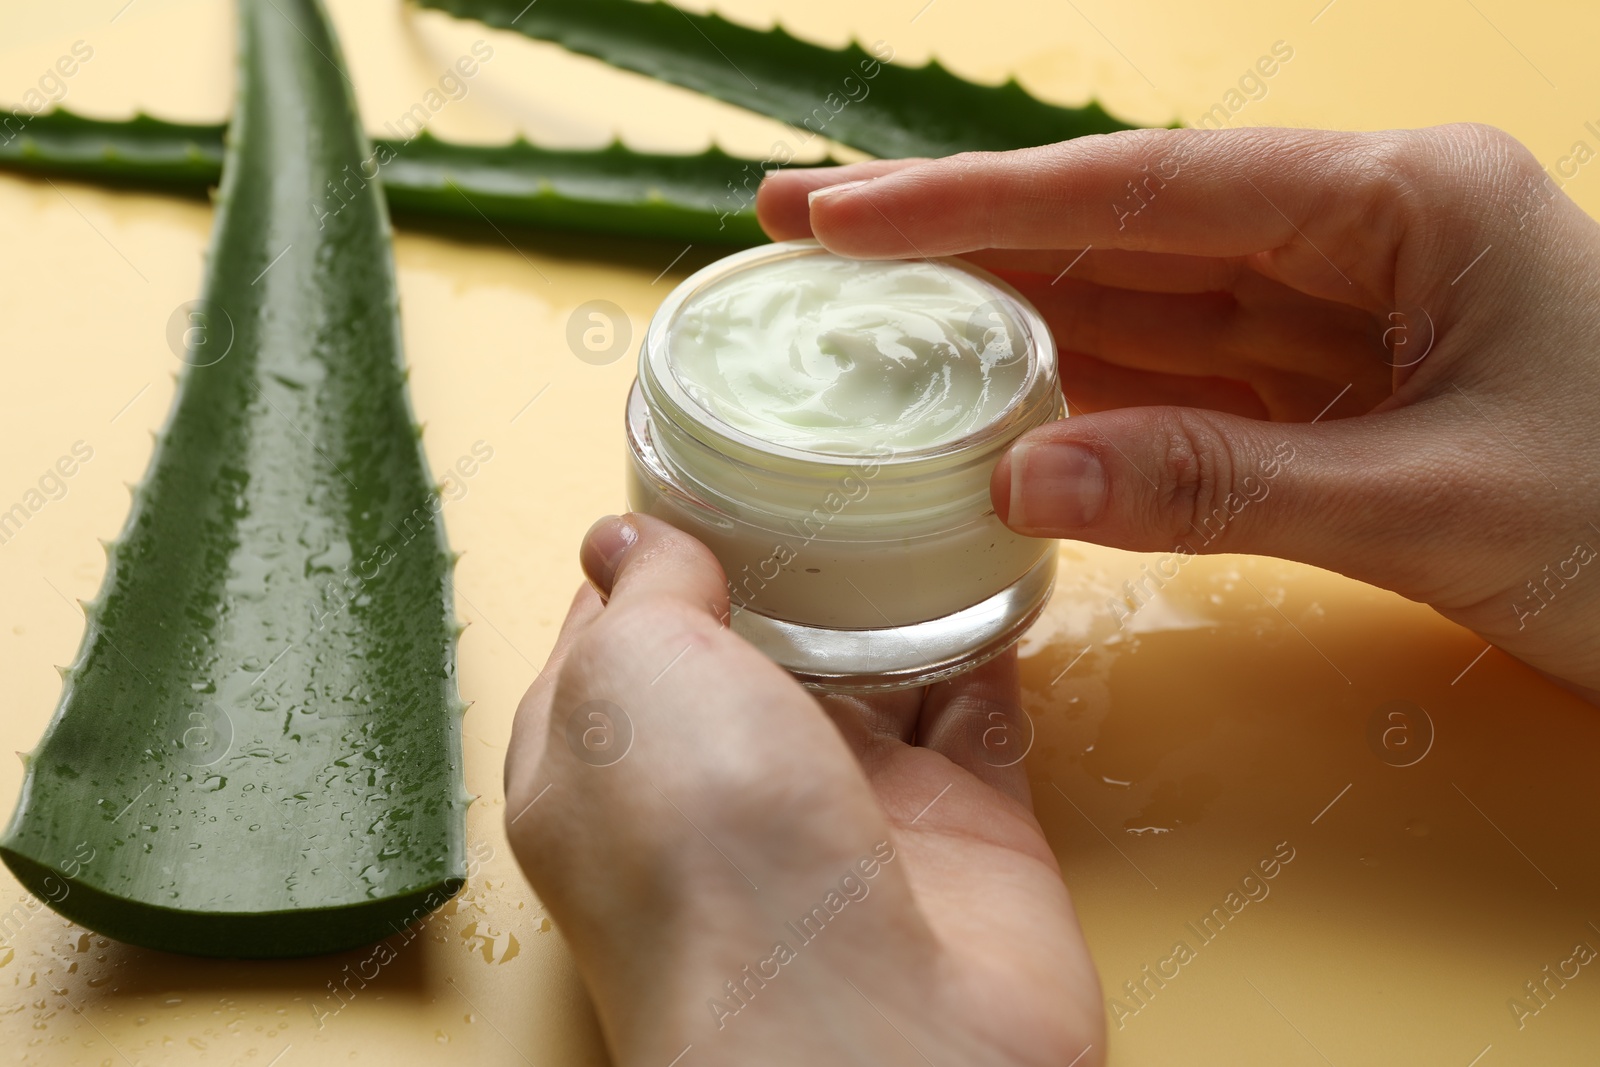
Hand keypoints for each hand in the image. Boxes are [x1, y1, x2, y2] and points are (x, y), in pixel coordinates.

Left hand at [503, 514, 1103, 1066]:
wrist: (865, 1028)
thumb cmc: (706, 856)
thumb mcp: (629, 677)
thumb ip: (643, 593)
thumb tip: (626, 538)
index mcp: (609, 762)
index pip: (620, 635)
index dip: (653, 552)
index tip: (697, 467)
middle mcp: (726, 787)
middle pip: (757, 647)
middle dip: (788, 556)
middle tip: (822, 450)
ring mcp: (850, 807)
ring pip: (875, 670)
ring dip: (895, 586)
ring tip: (913, 480)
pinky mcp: (964, 827)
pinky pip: (982, 706)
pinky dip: (991, 634)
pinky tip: (993, 556)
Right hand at [759, 125, 1599, 699]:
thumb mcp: (1436, 504)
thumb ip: (1221, 484)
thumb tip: (1018, 476)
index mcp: (1403, 201)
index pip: (1149, 188)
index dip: (980, 201)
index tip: (843, 215)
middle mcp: (1357, 233)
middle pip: (1122, 225)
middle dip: (961, 232)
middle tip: (804, 232)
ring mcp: (1337, 311)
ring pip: (1136, 299)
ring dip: (1003, 312)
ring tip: (862, 318)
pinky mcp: (1327, 390)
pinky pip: (1176, 380)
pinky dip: (1079, 397)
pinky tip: (986, 402)